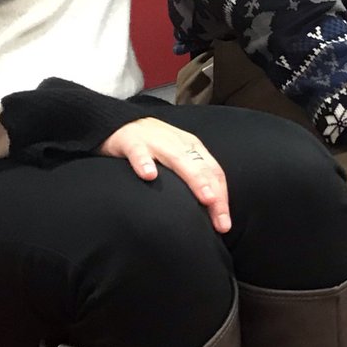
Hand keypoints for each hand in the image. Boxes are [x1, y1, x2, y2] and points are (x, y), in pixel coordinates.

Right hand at [101, 118, 231, 231]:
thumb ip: (190, 178)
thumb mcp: (177, 159)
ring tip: (206, 198)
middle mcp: (178, 144)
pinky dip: (144, 162)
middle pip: (202, 168)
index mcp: (192, 148)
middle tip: (221, 222)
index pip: (214, 172)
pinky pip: (139, 152)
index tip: (224, 225)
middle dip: (215, 194)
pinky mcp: (132, 142)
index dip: (222, 198)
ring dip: (194, 178)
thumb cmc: (154, 147)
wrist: (121, 122)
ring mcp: (156, 142)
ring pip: (179, 159)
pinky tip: (149, 176)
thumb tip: (208, 212)